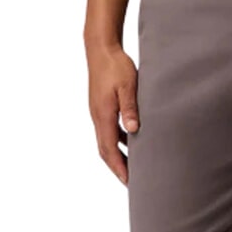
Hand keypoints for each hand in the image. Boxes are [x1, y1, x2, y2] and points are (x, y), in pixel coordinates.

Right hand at [86, 43, 138, 184]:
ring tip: (132, 166)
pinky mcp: (101, 106)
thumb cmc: (116, 66)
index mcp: (103, 115)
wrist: (101, 49)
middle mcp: (98, 117)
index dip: (119, 167)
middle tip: (131, 181)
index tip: (129, 182)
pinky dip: (117, 140)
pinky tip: (130, 139)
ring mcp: (98, 112)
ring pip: (106, 141)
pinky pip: (108, 130)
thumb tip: (134, 130)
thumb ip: (130, 107)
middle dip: (117, 167)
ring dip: (117, 155)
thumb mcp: (128, 85)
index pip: (110, 149)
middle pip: (105, 150)